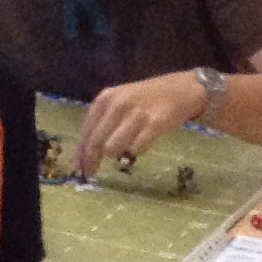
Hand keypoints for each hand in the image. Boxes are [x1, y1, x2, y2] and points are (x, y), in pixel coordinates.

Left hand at [76, 71, 212, 171]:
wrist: (182, 90)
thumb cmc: (146, 99)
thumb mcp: (119, 102)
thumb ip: (102, 123)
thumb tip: (84, 154)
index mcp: (105, 99)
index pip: (86, 131)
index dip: (81, 152)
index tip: (79, 167)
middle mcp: (117, 105)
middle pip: (96, 142)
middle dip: (93, 159)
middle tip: (92, 171)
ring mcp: (136, 114)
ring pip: (112, 148)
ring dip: (117, 154)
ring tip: (125, 149)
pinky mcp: (154, 124)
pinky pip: (136, 148)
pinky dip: (136, 151)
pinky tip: (141, 145)